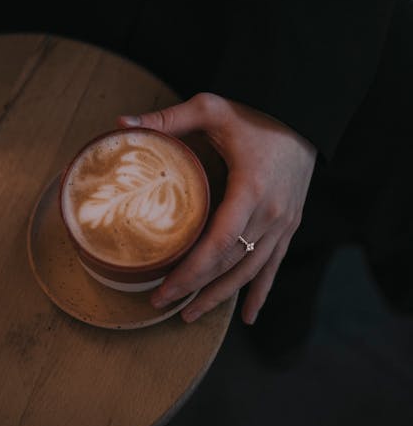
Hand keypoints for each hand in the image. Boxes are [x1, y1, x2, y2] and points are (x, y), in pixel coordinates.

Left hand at [117, 92, 316, 323]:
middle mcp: (271, 213)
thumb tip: (121, 125)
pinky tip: (248, 317)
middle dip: (195, 288)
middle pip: (231, 264)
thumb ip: (169, 118)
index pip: (218, 243)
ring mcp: (284, 223)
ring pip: (250, 272)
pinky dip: (259, 292)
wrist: (304, 116)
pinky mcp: (290, 225)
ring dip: (220, 296)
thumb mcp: (212, 108)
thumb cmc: (256, 113)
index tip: (163, 289)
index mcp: (251, 189)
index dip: (190, 272)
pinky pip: (273, 266)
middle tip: (162, 303)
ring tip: (190, 315)